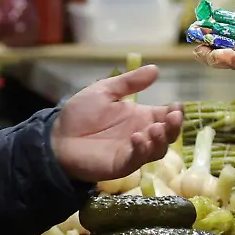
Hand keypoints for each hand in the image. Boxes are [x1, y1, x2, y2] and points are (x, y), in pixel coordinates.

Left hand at [52, 66, 184, 182]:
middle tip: (172, 117)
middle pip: (167, 135)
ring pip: (157, 150)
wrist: (57, 136)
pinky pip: (137, 160)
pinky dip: (141, 150)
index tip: (177, 106)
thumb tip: (156, 69)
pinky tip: (137, 138)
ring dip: (160, 139)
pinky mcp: (121, 165)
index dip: (175, 112)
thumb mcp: (105, 91)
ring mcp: (132, 151)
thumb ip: (130, 82)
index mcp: (140, 117)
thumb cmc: (80, 114)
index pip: (166, 116)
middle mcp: (141, 134)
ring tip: (154, 128)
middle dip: (174, 127)